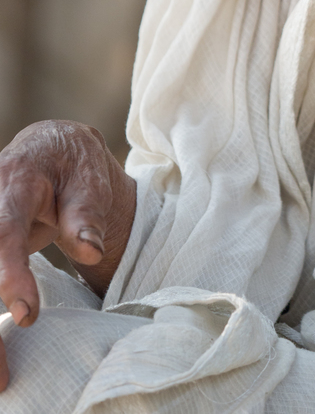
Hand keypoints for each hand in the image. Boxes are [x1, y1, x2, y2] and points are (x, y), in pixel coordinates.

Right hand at [0, 120, 135, 390]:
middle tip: (4, 376)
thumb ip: (86, 215)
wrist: (51, 149)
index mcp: (14, 182)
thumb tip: (93, 250)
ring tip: (2, 379)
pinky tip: (0, 357)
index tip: (28, 316)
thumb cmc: (73, 167)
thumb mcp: (88, 180)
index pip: (3, 231)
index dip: (10, 274)